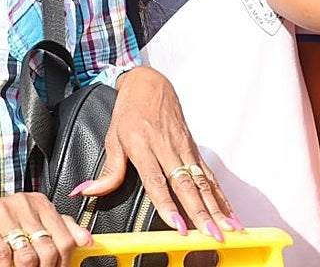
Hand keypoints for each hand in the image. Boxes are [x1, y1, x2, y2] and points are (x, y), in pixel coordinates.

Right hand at [0, 192, 91, 266]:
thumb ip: (62, 228)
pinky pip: (1, 256)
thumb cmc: (4, 222)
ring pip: (26, 256)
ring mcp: (0, 212)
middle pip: (47, 250)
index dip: (63, 263)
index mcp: (39, 202)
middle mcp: (22, 203)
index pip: (65, 239)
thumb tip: (87, 241)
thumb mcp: (36, 221)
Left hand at [77, 66, 238, 239]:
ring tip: (229, 231)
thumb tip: (87, 192)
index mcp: (142, 145)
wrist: (149, 85)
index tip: (177, 225)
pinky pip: (209, 176)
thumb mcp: (112, 139)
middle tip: (211, 235)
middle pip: (185, 184)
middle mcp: (166, 147)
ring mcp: (183, 149)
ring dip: (217, 209)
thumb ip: (108, 172)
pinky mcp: (194, 150)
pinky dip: (222, 197)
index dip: (167, 204)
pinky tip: (231, 215)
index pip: (156, 180)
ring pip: (202, 182)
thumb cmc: (129, 112)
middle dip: (200, 213)